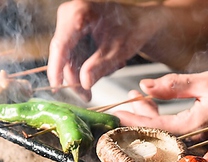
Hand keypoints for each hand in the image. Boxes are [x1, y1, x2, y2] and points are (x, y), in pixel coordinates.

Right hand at [47, 0, 207, 101]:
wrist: (144, 22)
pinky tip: (87, 82)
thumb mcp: (118, 49)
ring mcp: (75, 25)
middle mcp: (74, 16)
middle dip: (67, 75)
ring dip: (74, 76)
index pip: (60, 43)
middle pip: (61, 51)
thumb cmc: (135, 29)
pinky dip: (79, 71)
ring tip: (86, 92)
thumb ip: (99, 65)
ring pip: (66, 56)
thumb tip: (83, 84)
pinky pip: (74, 56)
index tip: (59, 88)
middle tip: (79, 95)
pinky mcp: (81, 35)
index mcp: (80, 13)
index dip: (57, 67)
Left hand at [114, 70, 207, 140]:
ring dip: (148, 113)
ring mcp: (194, 142)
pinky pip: (170, 130)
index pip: (153, 127)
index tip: (115, 114)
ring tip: (138, 97)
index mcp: (194, 128)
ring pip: (161, 130)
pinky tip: (153, 103)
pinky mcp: (196, 138)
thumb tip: (145, 85)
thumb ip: (174, 85)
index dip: (132, 119)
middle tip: (127, 99)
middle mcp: (192, 141)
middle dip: (138, 114)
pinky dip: (159, 117)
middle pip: (154, 130)